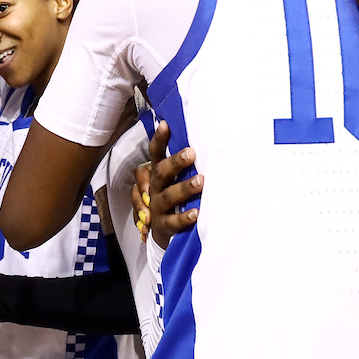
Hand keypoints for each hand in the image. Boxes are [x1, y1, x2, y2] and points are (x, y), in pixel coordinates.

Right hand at [130, 121, 200, 247]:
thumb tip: (205, 144)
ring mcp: (156, 207)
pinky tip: (196, 213)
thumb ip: (180, 168)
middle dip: (175, 162)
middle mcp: (153, 188)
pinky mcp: (162, 226)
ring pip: (166, 196)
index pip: (155, 153)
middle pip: (160, 172)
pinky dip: (183, 218)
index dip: (158, 139)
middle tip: (191, 153)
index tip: (166, 125)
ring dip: (183, 188)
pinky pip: (171, 221)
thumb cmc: (171, 201)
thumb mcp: (171, 182)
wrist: (158, 234)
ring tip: (201, 181)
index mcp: (155, 174)